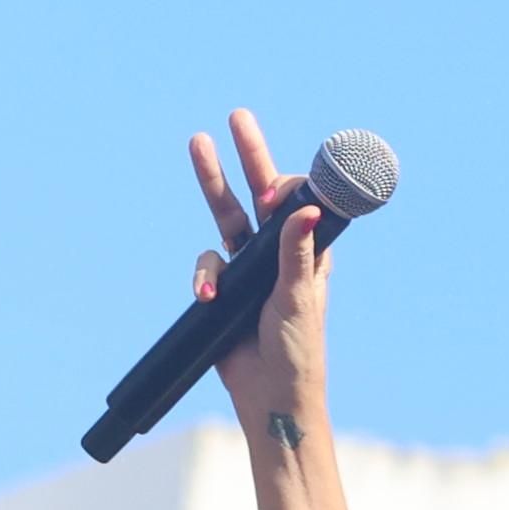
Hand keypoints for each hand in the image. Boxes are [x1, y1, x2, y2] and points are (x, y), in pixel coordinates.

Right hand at [188, 108, 343, 454]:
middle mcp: (280, 253)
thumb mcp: (299, 298)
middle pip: (259, 193)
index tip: (276, 187)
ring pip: (225, 214)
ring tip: (198, 141)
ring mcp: (248, 268)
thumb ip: (297, 255)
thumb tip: (303, 210)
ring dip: (211, 179)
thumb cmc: (299, 347)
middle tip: (237, 117)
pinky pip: (205, 265)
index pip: (300, 204)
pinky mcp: (221, 288)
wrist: (271, 392)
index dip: (287, 189)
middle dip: (248, 155)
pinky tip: (208, 296)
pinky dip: (203, 276)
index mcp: (310, 252)